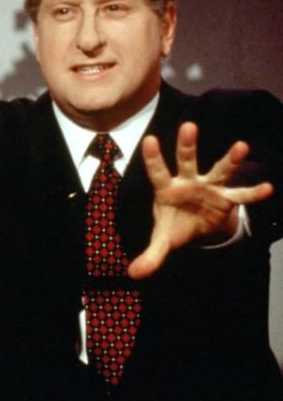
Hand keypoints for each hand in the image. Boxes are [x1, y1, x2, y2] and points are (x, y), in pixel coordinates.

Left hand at [128, 122, 272, 278]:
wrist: (196, 226)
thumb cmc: (174, 225)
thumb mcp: (162, 241)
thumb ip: (150, 255)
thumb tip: (134, 274)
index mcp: (166, 189)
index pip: (157, 171)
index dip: (153, 157)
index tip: (148, 139)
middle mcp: (187, 182)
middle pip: (186, 161)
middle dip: (187, 145)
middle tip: (188, 126)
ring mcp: (209, 187)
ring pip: (219, 170)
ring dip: (230, 159)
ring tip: (241, 146)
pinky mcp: (226, 198)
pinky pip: (241, 194)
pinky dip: (253, 192)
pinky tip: (267, 188)